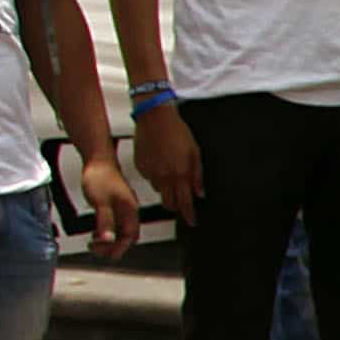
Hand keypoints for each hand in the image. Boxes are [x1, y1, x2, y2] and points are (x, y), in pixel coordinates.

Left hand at [70, 146, 140, 259]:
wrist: (97, 159)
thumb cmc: (100, 176)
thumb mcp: (100, 202)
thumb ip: (105, 222)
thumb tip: (108, 240)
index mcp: (129, 210)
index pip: (130, 236)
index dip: (120, 248)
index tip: (108, 255)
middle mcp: (129, 210)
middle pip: (126, 236)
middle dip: (113, 246)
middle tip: (98, 250)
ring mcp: (122, 207)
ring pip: (120, 230)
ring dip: (108, 240)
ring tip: (95, 243)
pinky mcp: (115, 203)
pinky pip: (114, 223)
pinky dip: (105, 231)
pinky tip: (96, 232)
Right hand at [129, 101, 202, 222]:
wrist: (155, 118)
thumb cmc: (177, 132)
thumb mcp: (195, 153)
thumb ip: (197, 176)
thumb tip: (200, 194)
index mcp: (180, 174)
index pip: (185, 203)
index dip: (189, 215)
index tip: (192, 221)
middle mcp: (164, 177)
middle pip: (169, 203)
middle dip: (176, 205)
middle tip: (182, 200)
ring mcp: (150, 173)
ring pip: (159, 191)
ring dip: (166, 188)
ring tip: (170, 172)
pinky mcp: (140, 167)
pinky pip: (149, 178)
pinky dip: (155, 176)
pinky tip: (159, 163)